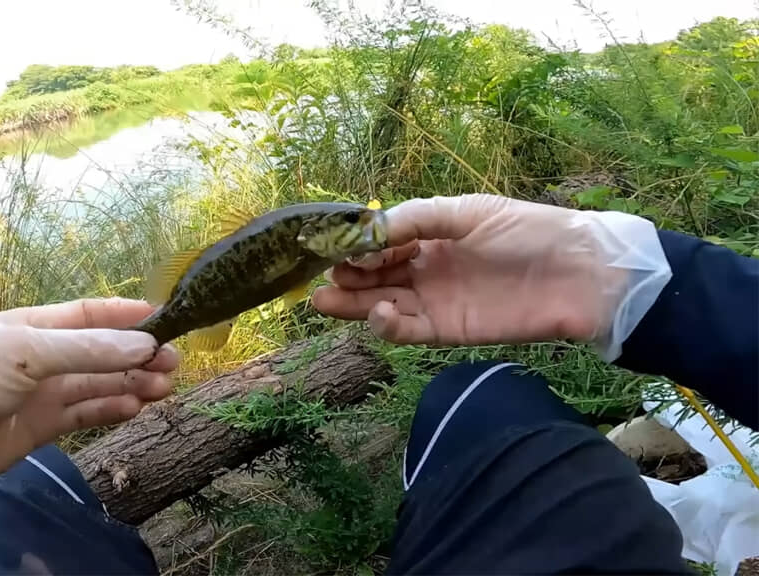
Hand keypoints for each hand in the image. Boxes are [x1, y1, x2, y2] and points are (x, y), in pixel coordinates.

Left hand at [0, 298, 177, 548]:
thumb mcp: (19, 353)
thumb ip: (85, 350)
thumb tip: (147, 343)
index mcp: (27, 325)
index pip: (89, 314)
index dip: (129, 314)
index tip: (172, 318)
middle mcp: (35, 358)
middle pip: (99, 351)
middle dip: (138, 354)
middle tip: (177, 363)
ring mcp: (34, 397)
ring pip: (96, 385)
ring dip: (131, 383)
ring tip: (167, 386)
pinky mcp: (32, 432)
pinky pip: (82, 416)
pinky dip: (110, 410)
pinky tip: (136, 407)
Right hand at [314, 194, 669, 355]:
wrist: (582, 273)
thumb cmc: (530, 230)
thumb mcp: (470, 211)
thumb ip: (418, 218)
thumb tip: (367, 230)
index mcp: (430, 235)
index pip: (380, 242)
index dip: (355, 246)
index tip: (335, 247)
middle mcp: (426, 268)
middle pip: (373, 277)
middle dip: (344, 278)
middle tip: (319, 280)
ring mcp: (435, 301)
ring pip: (382, 305)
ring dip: (353, 305)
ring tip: (327, 301)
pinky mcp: (449, 331)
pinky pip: (408, 331)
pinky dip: (388, 327)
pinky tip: (379, 314)